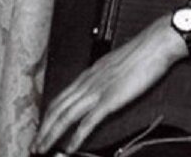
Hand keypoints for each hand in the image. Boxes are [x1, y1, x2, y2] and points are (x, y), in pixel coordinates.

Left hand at [32, 15, 182, 154]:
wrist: (155, 44)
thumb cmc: (142, 51)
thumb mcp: (116, 63)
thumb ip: (105, 76)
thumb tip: (102, 84)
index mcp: (89, 74)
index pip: (60, 97)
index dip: (48, 115)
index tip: (42, 128)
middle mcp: (88, 82)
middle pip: (57, 109)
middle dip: (43, 129)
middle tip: (35, 146)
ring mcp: (98, 91)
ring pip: (65, 116)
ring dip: (51, 135)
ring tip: (42, 149)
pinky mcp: (110, 99)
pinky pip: (88, 122)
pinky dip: (76, 137)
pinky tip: (70, 148)